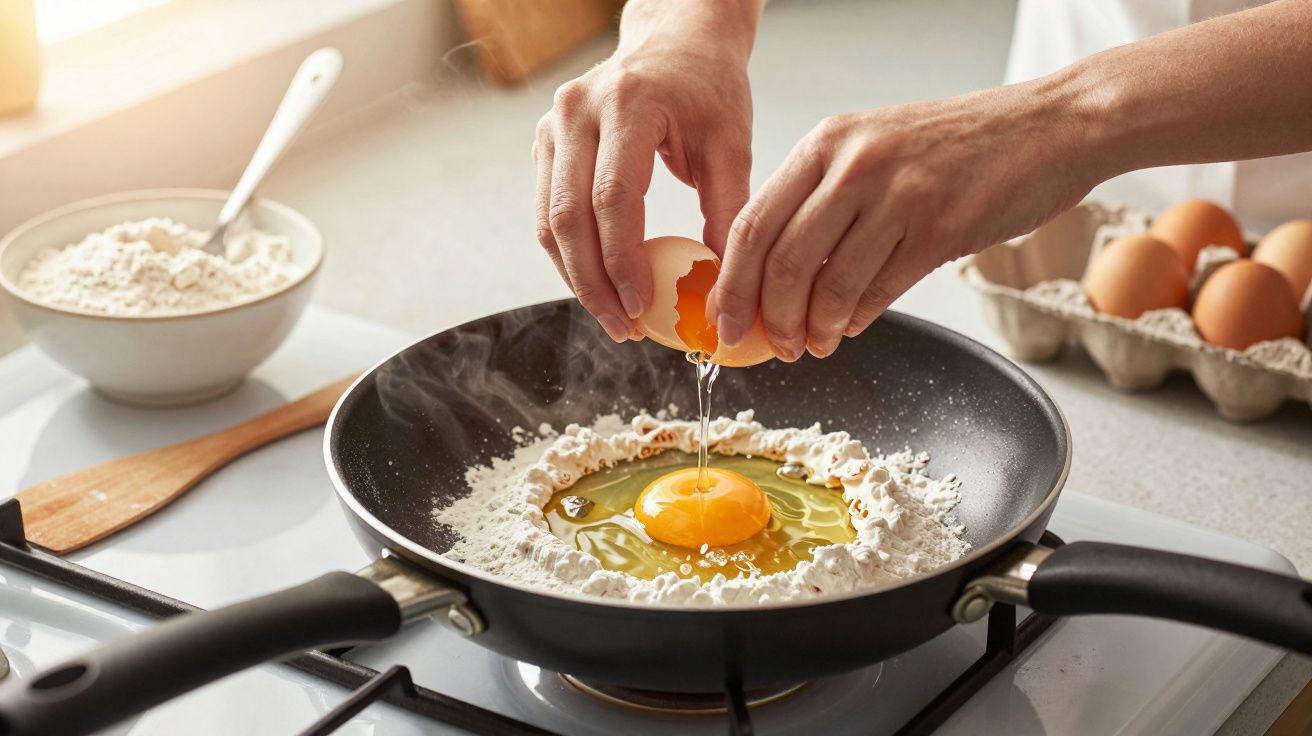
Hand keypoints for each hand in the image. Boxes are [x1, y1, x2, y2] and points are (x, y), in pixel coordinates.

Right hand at [533, 0, 760, 341]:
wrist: (675, 43)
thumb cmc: (707, 88)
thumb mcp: (731, 144)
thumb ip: (729, 211)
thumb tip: (726, 284)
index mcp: (627, 104)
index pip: (612, 198)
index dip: (622, 261)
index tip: (642, 305)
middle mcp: (578, 112)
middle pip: (569, 217)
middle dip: (594, 284)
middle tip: (624, 327)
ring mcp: (554, 126)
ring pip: (549, 221)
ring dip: (576, 278)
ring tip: (612, 317)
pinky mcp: (546, 143)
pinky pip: (548, 212)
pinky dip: (570, 255)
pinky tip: (598, 285)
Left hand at [710, 84, 1101, 359]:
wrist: (1048, 127)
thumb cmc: (959, 145)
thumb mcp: (874, 150)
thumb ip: (823, 200)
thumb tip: (772, 275)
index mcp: (827, 143)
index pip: (752, 222)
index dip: (730, 283)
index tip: (724, 320)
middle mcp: (853, 164)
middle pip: (779, 261)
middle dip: (767, 317)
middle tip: (771, 346)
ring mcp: (897, 196)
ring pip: (827, 285)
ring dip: (815, 329)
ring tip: (815, 345)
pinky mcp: (939, 229)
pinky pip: (879, 292)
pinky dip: (858, 320)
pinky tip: (854, 325)